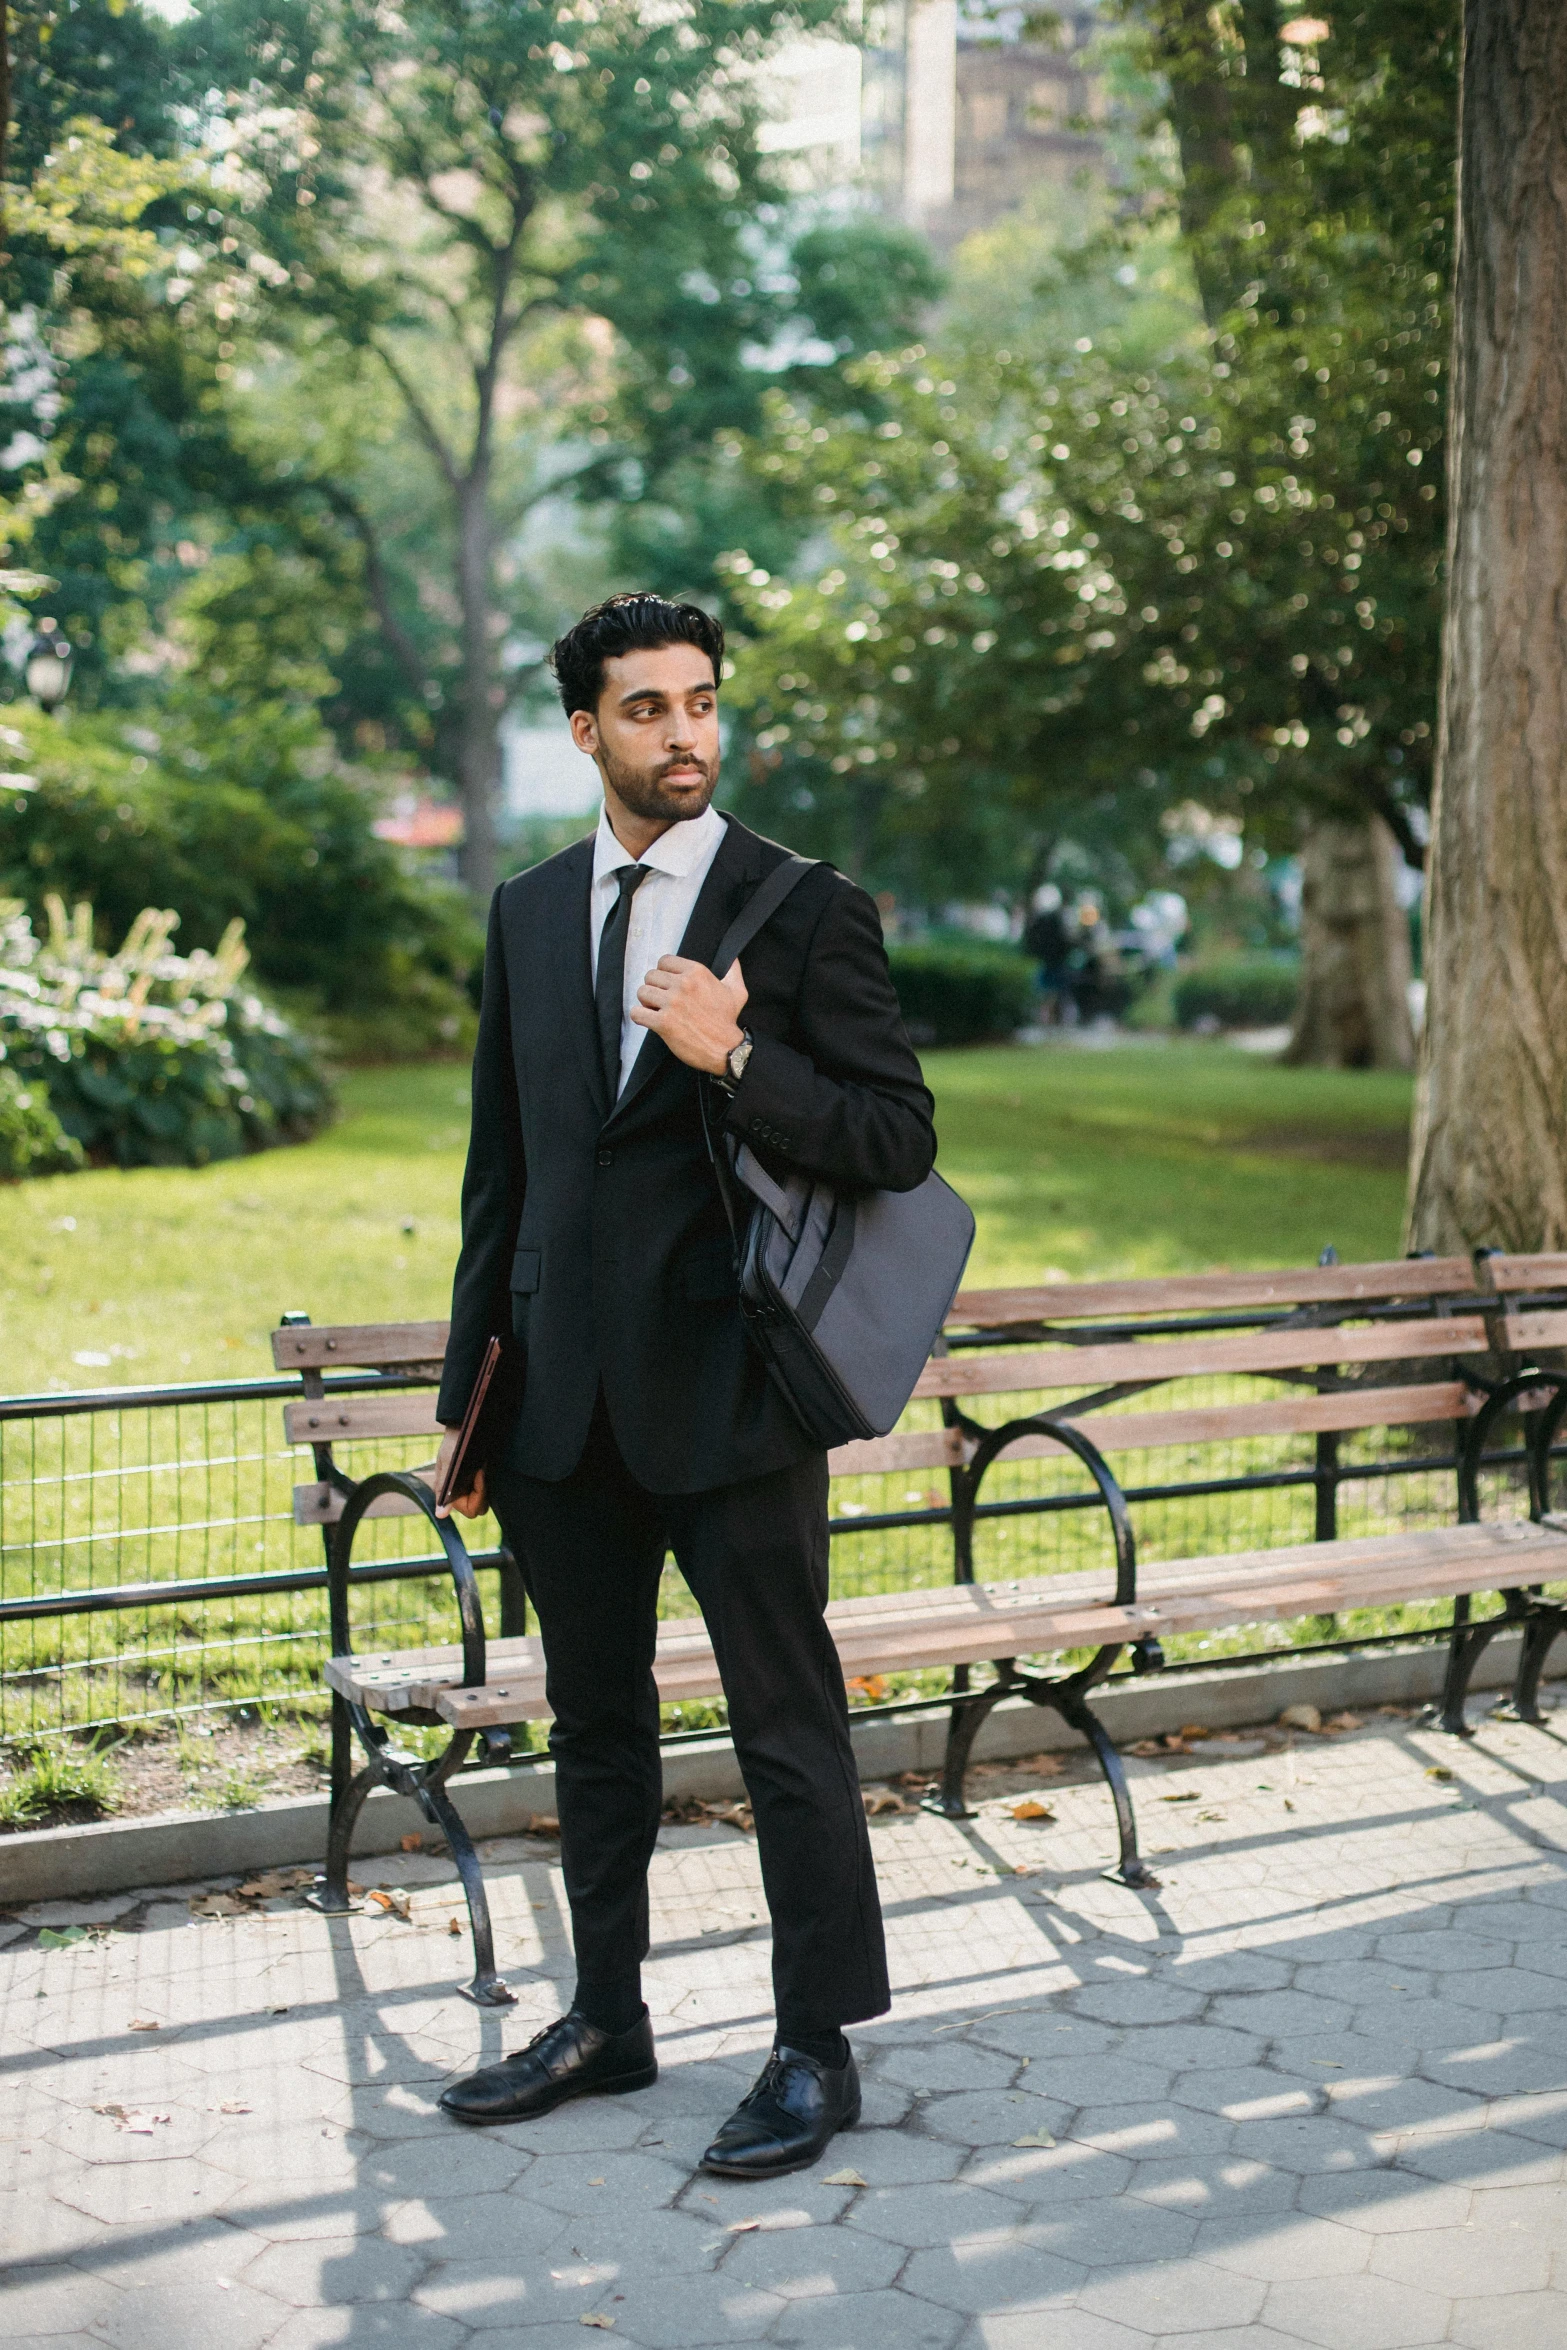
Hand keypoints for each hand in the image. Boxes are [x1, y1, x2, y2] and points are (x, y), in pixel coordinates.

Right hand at [434, 1426, 487, 1519]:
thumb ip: (442, 1490)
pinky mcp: (481, 1481)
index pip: (471, 1510)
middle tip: (480, 1470)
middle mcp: (462, 1495)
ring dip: (485, 1484)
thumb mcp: (447, 1465)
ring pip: (486, 1499)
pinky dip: (487, 1479)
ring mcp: (472, 1488)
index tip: (479, 1475)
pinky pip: (489, 1489)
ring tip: (482, 1464)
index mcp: (451, 1495)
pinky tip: (485, 1464)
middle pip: (480, 1507)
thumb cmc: (453, 1445)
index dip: (478, 1497)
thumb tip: (440, 1515)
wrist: (464, 1427)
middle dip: (482, 1491)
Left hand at [632, 955, 746, 1075]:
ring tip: (656, 1009)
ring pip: (642, 992)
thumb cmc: (728, 1021)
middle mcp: (683, 985)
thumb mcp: (737, 991)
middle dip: (654, 987)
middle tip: (662, 999)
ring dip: (646, 1002)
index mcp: (697, 973)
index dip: (663, 972)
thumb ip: (733, 971)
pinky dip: (639, 1017)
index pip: (664, 961)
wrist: (726, 1049)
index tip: (668, 983)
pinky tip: (649, 1020)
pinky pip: (637, 1013)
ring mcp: (672, 1004)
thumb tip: (732, 959)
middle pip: (650, 976)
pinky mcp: (663, 1023)